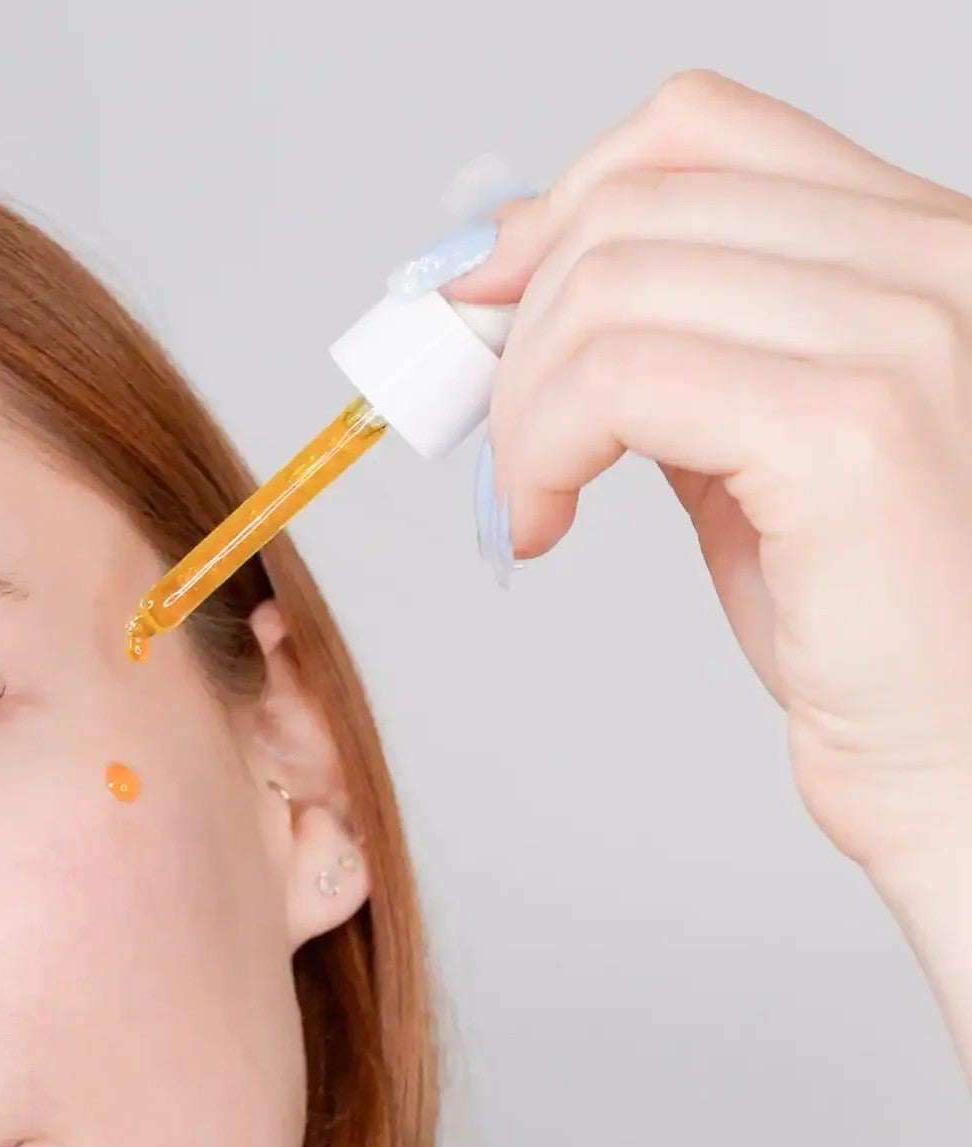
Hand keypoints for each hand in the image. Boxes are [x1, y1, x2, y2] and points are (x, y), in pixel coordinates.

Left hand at [417, 69, 971, 894]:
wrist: (959, 757)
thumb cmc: (875, 629)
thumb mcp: (765, 452)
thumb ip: (687, 355)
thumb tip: (536, 297)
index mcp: (916, 245)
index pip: (696, 131)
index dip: (555, 209)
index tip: (480, 303)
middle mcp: (934, 258)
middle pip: (635, 202)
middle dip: (519, 324)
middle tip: (496, 439)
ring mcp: (904, 333)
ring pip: (611, 286)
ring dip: (522, 404)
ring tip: (525, 501)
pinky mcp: (853, 431)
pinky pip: (620, 383)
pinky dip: (540, 449)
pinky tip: (541, 524)